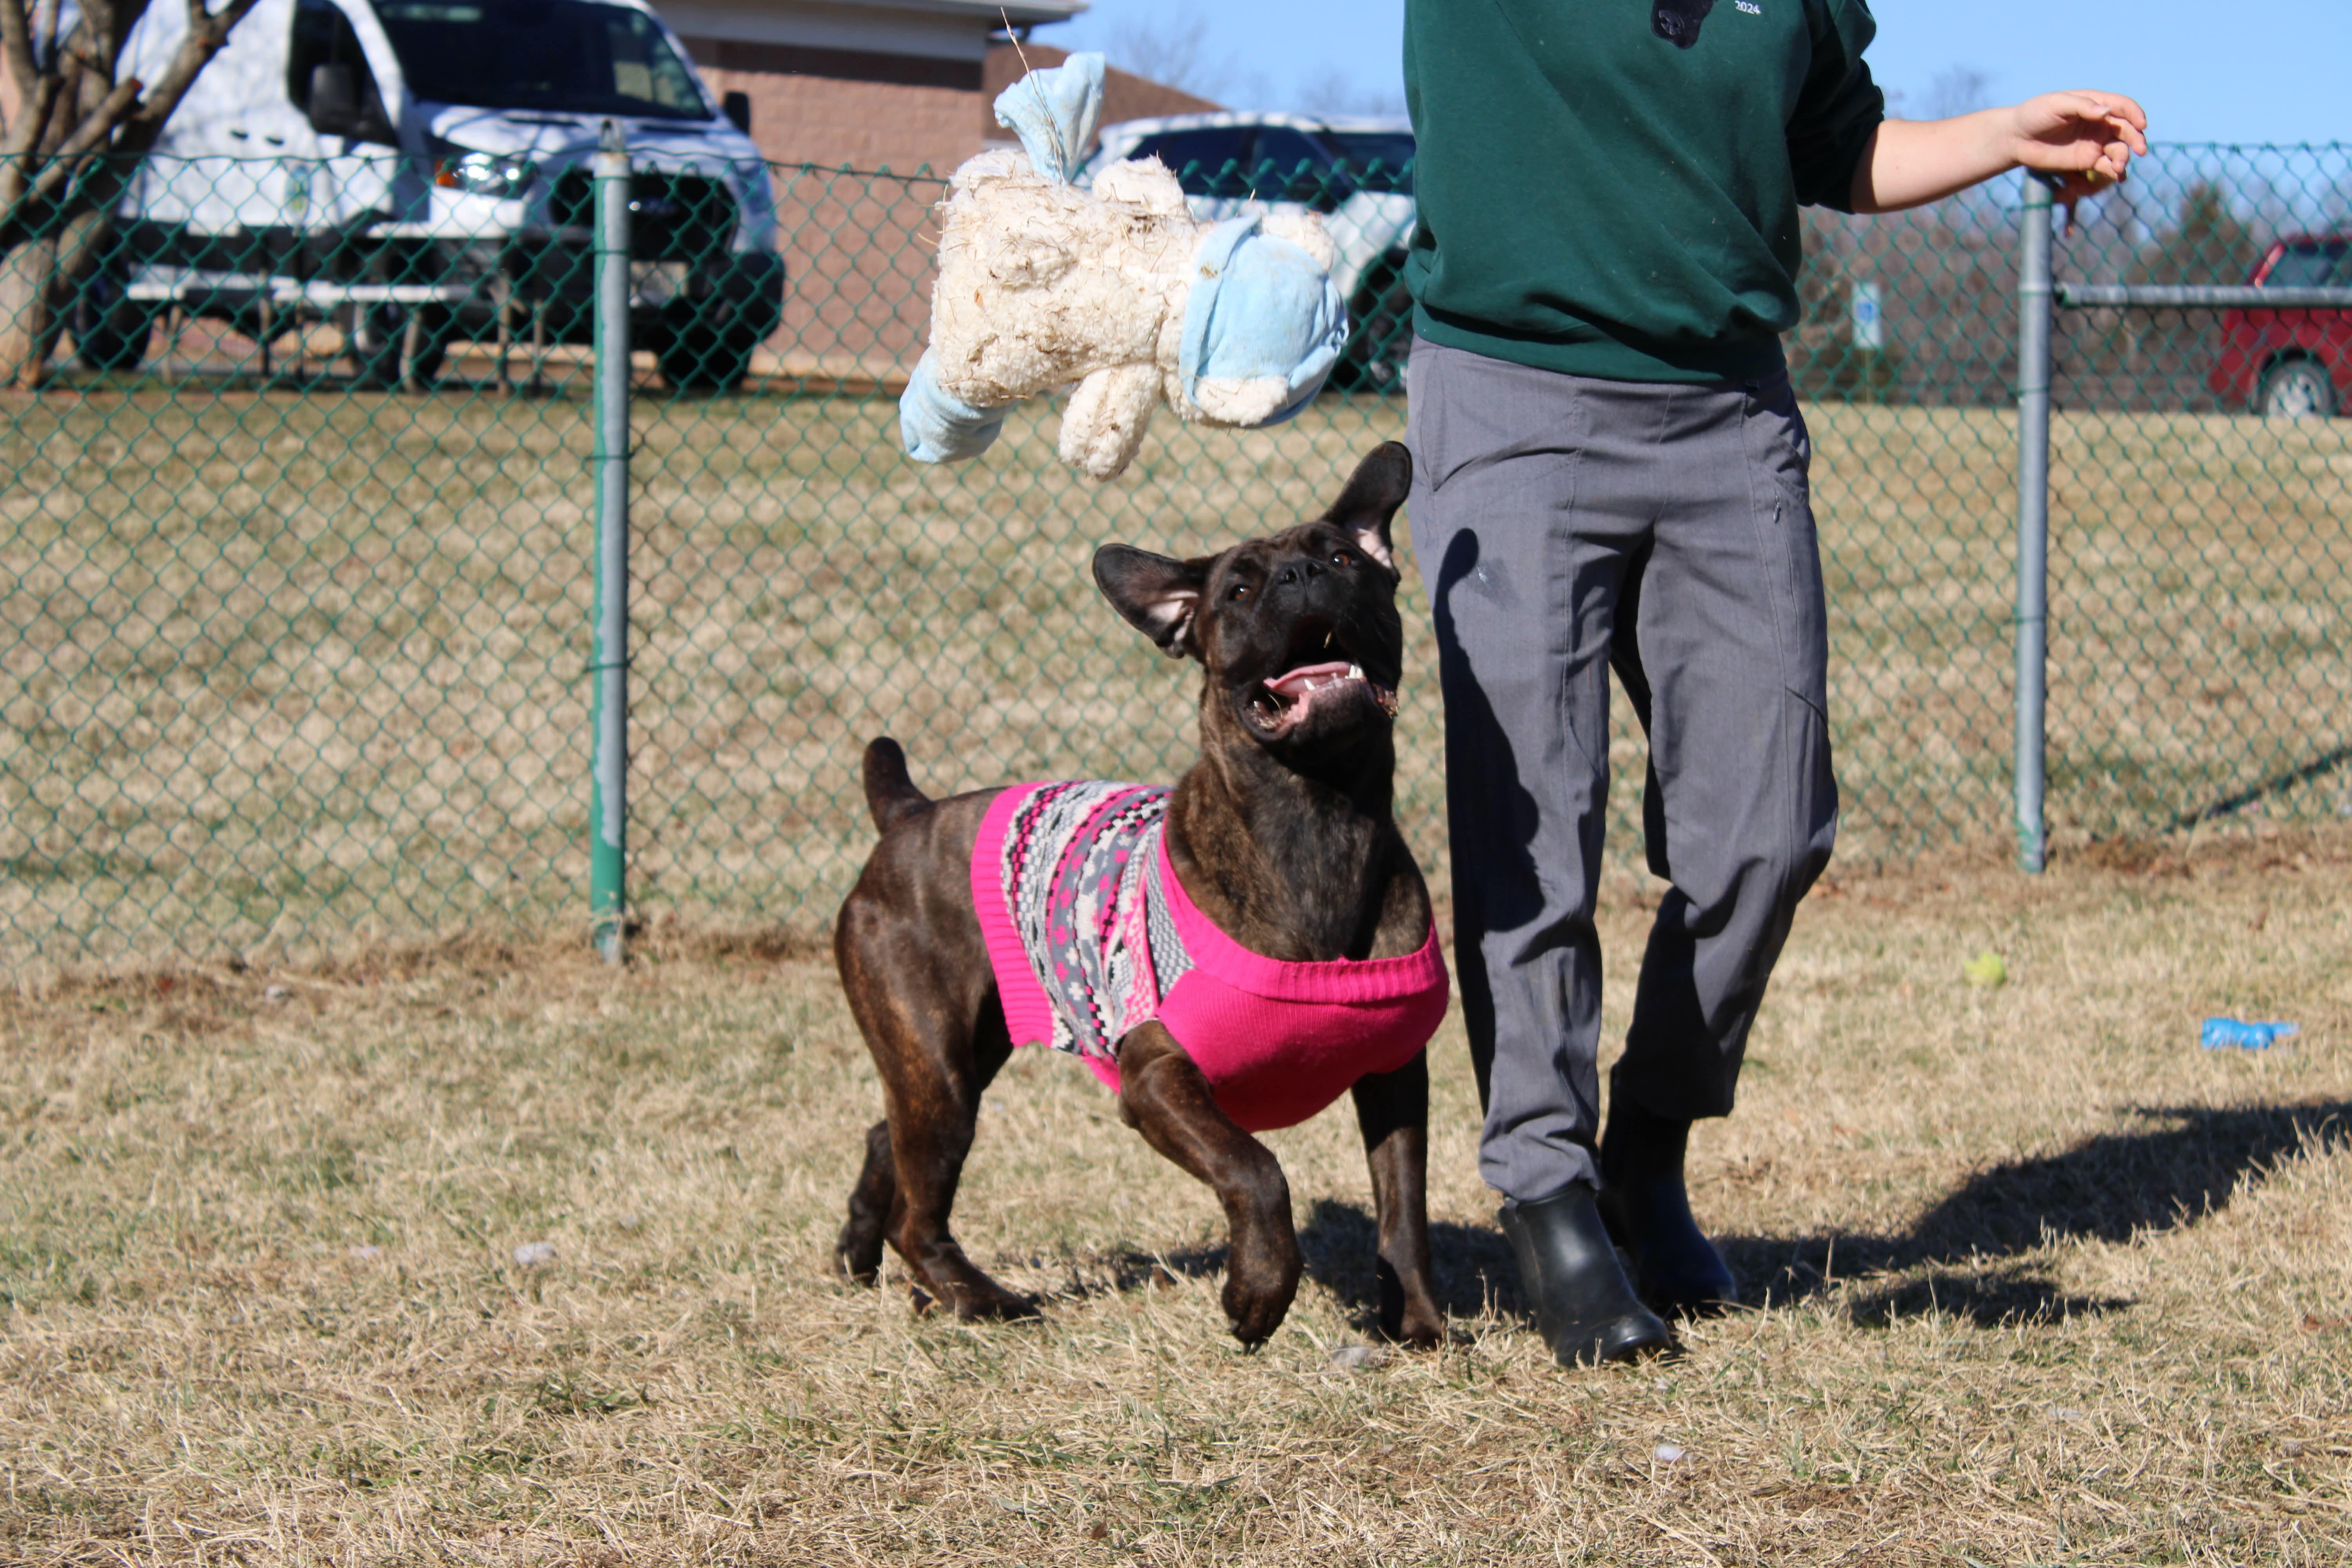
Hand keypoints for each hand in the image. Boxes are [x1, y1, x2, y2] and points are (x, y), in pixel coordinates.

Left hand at [2008, 91, 2149, 209]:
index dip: (2135, 114)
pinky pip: (2106, 166)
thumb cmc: (2035, 115)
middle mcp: (2100, 123)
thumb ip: (2082, 107)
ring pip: (2119, 149)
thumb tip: (2106, 112)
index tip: (2142, 124)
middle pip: (2126, 130)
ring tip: (2118, 166)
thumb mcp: (2057, 104)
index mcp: (2096, 104)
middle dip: (2136, 139)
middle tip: (2140, 150)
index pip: (2123, 107)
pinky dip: (2115, 171)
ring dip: (2124, 157)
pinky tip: (2118, 176)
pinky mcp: (2087, 160)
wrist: (2016, 138)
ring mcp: (2095, 142)